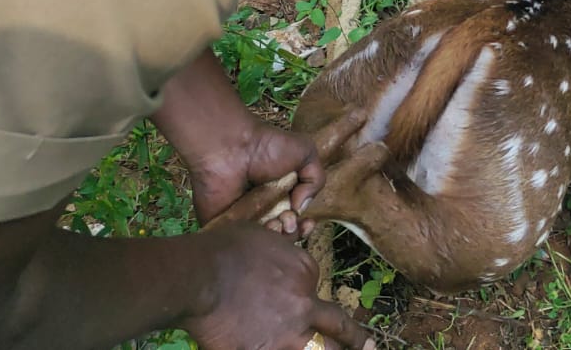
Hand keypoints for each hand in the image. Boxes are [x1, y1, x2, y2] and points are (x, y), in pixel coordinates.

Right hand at [185, 222, 373, 349]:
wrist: (199, 276)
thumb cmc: (225, 249)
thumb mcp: (262, 235)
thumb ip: (282, 243)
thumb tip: (294, 231)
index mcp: (306, 273)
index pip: (318, 288)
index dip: (309, 297)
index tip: (302, 303)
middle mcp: (305, 306)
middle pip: (338, 328)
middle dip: (357, 340)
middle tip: (370, 346)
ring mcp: (287, 336)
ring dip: (327, 349)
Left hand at [188, 116, 323, 236]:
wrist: (231, 147)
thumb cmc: (268, 146)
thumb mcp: (305, 152)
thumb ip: (315, 179)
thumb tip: (301, 207)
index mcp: (281, 196)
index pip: (295, 220)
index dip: (304, 226)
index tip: (307, 223)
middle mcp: (263, 210)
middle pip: (281, 234)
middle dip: (291, 232)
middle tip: (287, 219)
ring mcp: (243, 221)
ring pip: (264, 242)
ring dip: (276, 237)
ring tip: (276, 222)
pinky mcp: (224, 228)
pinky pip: (240, 245)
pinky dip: (253, 245)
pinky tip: (263, 230)